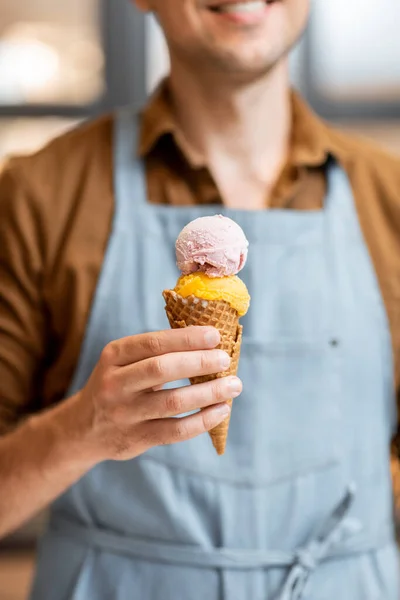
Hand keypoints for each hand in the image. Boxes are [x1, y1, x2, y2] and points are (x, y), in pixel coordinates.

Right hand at [74, 327, 241, 460]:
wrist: (83, 428)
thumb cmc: (118, 384)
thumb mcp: (123, 362)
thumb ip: (155, 352)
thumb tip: (208, 340)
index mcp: (114, 355)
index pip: (153, 342)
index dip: (186, 338)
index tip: (214, 335)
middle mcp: (115, 383)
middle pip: (162, 369)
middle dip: (199, 362)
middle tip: (225, 360)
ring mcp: (124, 413)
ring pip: (172, 402)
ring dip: (208, 393)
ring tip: (233, 385)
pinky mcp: (136, 439)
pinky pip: (175, 431)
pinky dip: (202, 421)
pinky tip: (221, 410)